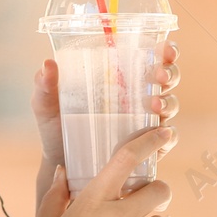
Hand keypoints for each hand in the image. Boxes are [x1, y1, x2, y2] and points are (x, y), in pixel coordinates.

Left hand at [32, 40, 179, 199]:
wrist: (59, 167)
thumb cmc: (56, 130)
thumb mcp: (47, 104)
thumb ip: (44, 85)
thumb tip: (48, 64)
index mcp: (119, 80)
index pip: (149, 58)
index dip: (164, 51)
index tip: (164, 49)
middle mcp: (137, 98)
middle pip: (168, 79)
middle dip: (170, 74)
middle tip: (158, 77)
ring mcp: (145, 123)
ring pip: (171, 106)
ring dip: (169, 102)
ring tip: (154, 105)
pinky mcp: (148, 148)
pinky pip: (167, 140)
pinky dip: (168, 136)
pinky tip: (160, 134)